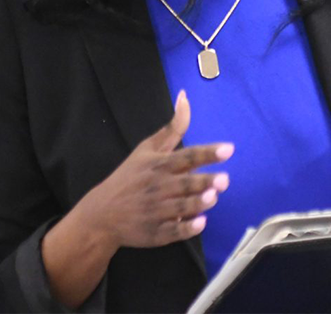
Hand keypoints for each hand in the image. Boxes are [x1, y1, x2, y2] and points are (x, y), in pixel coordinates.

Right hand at [74, 89, 232, 248]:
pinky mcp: (155, 233)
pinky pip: (173, 232)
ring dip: (197, 203)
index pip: (187, 156)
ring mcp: (156, 212)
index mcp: (158, 165)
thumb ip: (172, 128)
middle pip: (184, 183)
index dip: (207, 153)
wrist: (101, 214)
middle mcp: (158, 187)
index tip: (228, 149)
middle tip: (224, 180)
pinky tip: (200, 223)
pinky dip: (186, 228)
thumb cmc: (129, 177)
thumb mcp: (147, 149)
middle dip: (203, 181)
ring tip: (213, 197)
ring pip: (181, 207)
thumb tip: (185, 96)